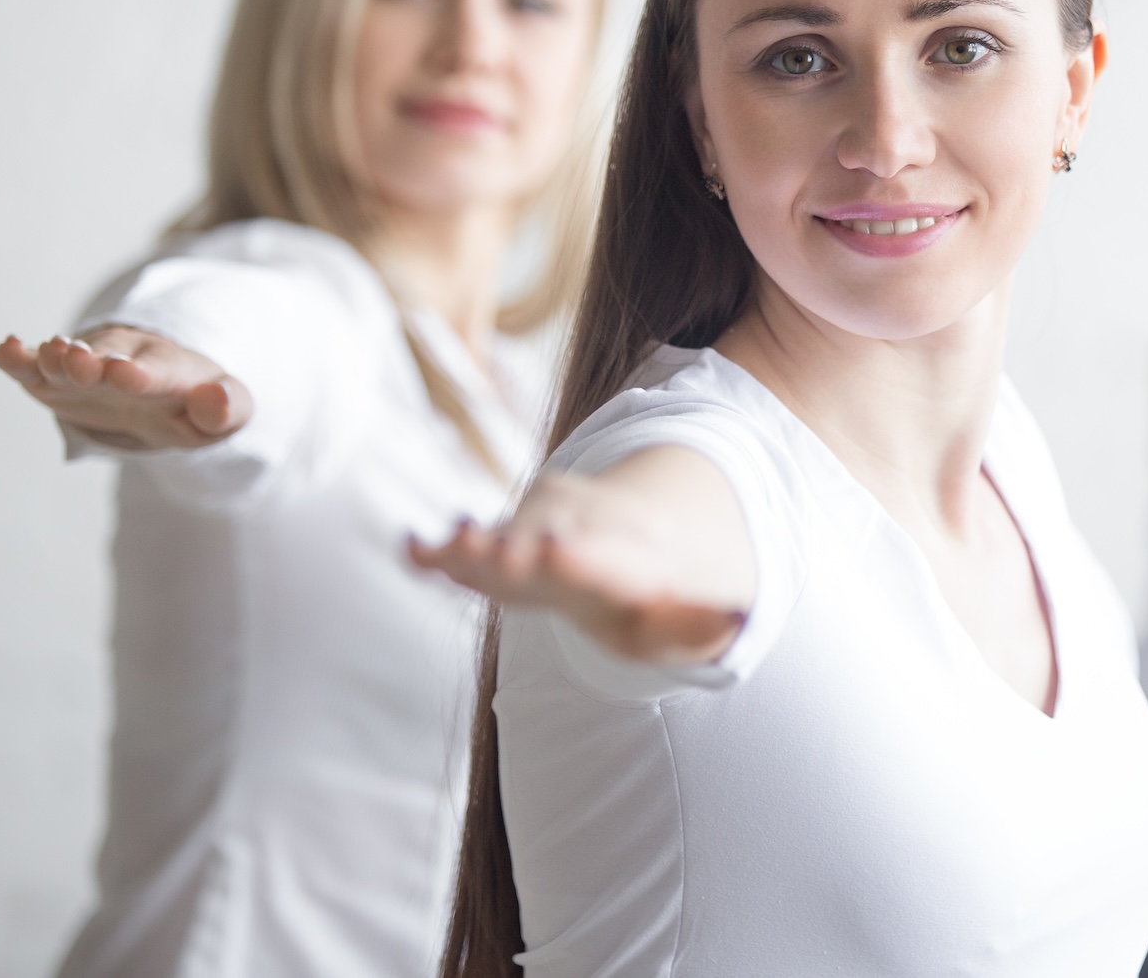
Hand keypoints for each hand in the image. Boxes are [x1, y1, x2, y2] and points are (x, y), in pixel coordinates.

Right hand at [0, 326, 252, 450]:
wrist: (161, 389)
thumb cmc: (193, 402)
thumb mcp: (223, 412)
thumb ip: (226, 410)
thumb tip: (217, 400)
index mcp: (167, 369)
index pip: (154, 371)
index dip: (138, 373)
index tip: (124, 373)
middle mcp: (122, 359)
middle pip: (104, 357)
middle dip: (90, 361)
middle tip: (75, 359)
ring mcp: (86, 366)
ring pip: (66, 359)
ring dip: (54, 359)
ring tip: (45, 354)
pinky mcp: (54, 378)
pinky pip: (34, 366)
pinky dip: (19, 358)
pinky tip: (6, 349)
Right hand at [410, 450, 753, 665]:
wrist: (643, 526)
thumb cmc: (660, 586)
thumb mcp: (689, 612)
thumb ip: (701, 620)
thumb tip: (736, 617)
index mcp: (627, 555)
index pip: (603, 558)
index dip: (579, 556)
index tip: (556, 550)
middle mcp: (579, 533)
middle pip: (543, 542)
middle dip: (519, 548)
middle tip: (492, 551)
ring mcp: (539, 531)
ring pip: (504, 538)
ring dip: (475, 547)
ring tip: (445, 547)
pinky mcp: (507, 538)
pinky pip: (473, 546)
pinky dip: (444, 550)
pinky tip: (411, 550)